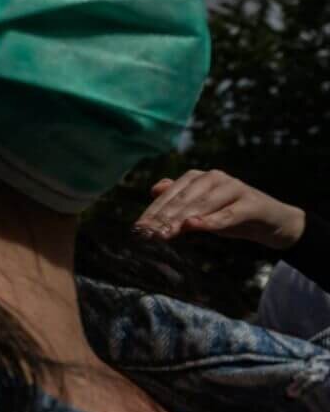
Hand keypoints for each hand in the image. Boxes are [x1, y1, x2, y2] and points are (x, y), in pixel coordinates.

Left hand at [136, 169, 305, 250]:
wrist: (272, 221)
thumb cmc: (231, 213)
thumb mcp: (202, 210)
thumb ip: (181, 200)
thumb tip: (154, 189)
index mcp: (198, 177)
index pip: (170, 195)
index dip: (153, 212)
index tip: (138, 229)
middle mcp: (214, 178)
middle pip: (183, 200)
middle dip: (162, 218)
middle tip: (147, 234)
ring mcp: (234, 188)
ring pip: (201, 205)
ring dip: (181, 220)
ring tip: (164, 233)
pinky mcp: (251, 203)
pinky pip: (228, 213)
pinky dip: (211, 220)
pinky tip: (194, 226)